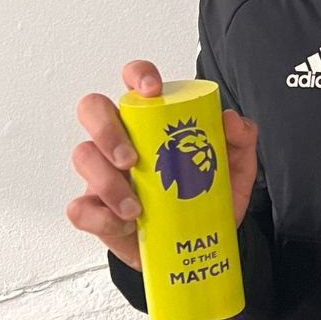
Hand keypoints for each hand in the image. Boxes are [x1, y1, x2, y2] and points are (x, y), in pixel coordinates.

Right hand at [67, 60, 259, 270]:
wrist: (198, 244)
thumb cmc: (208, 196)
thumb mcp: (236, 168)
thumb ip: (241, 140)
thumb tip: (230, 120)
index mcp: (152, 120)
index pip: (136, 83)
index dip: (138, 75)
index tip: (152, 90)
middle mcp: (121, 138)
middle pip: (93, 109)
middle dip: (106, 129)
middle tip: (132, 159)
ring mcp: (102, 172)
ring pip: (83, 156)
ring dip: (106, 181)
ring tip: (136, 208)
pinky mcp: (95, 209)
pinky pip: (80, 207)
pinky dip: (100, 217)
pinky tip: (125, 225)